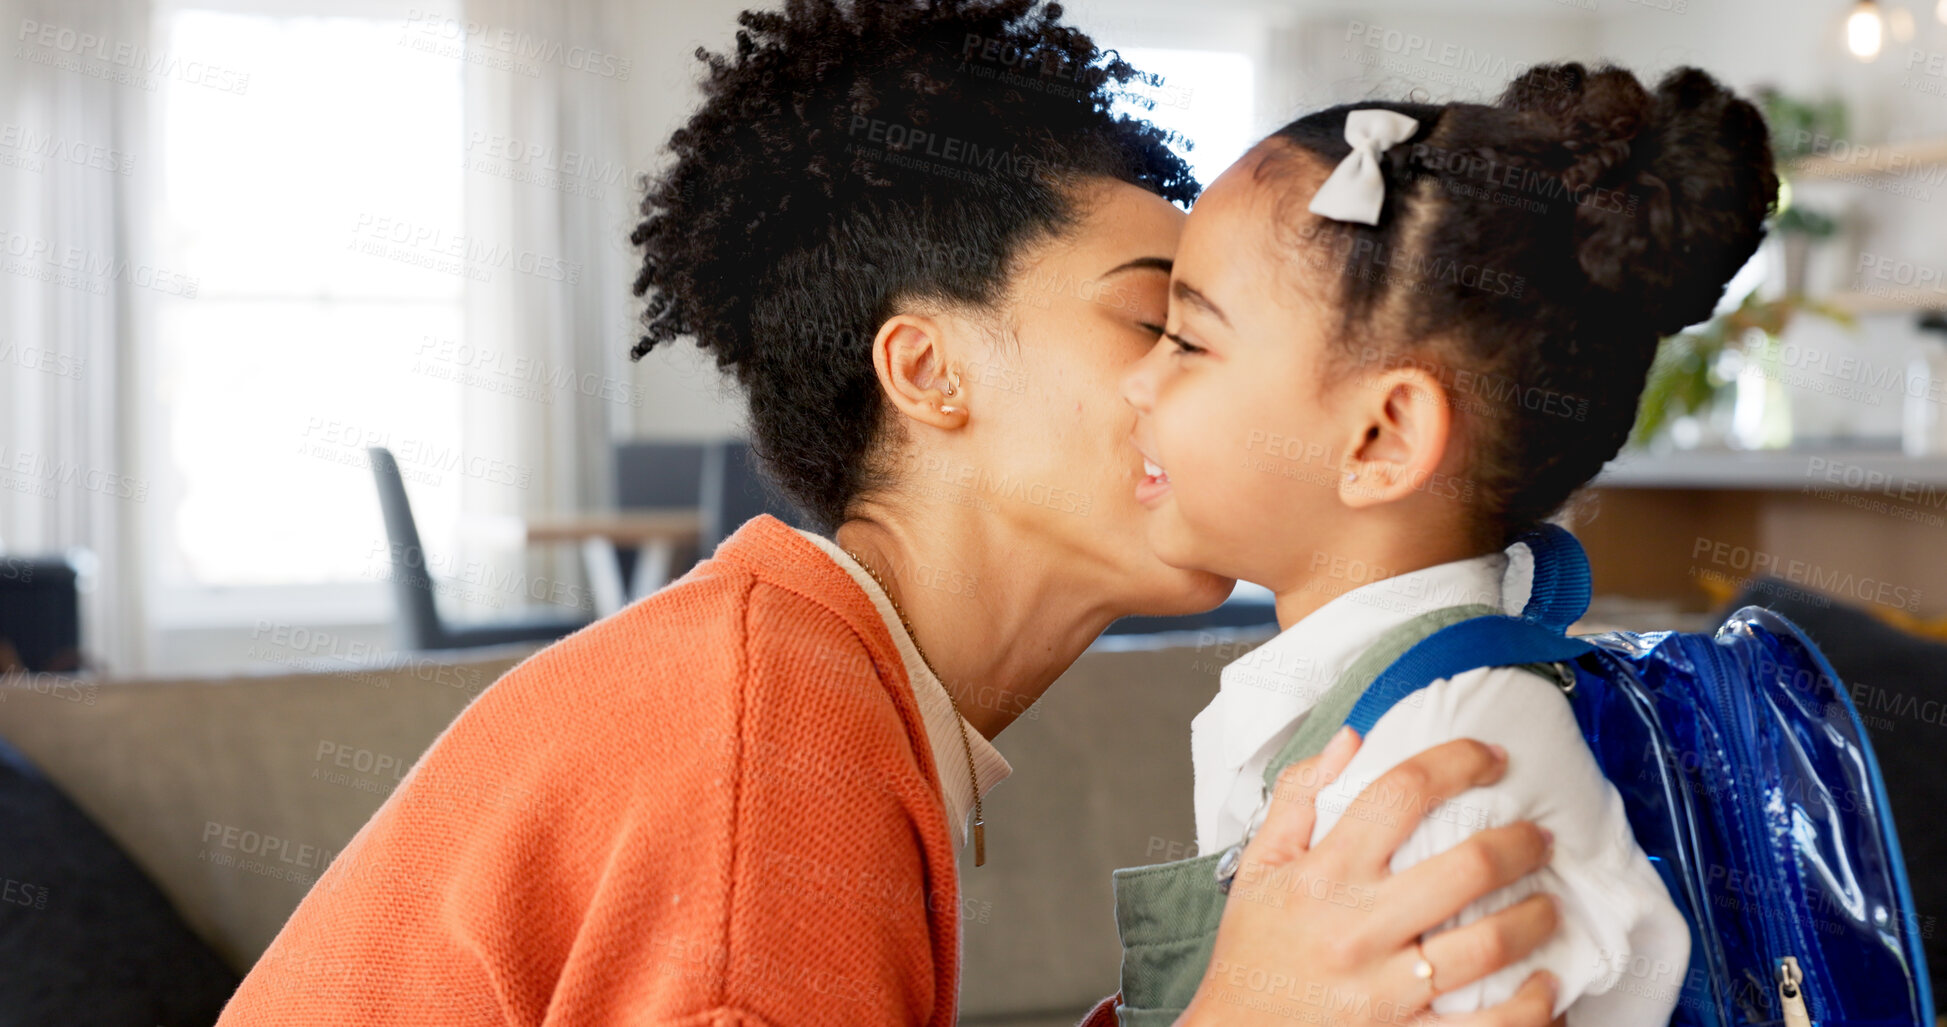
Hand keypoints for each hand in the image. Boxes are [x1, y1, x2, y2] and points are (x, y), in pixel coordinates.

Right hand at [1178, 729, 1559, 1025]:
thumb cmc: (1251, 955)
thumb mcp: (1259, 866)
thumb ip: (1298, 796)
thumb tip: (1351, 742)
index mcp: (1323, 875)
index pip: (1400, 794)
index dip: (1457, 763)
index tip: (1488, 758)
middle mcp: (1357, 928)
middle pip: (1466, 867)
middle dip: (1520, 843)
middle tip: (1537, 837)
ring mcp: (1386, 988)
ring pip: (1489, 946)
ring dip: (1535, 918)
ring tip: (1547, 905)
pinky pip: (1488, 1026)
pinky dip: (1532, 1007)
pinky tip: (1545, 985)